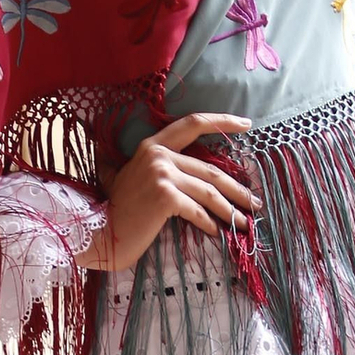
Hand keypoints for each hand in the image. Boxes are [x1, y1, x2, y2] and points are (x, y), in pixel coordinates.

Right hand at [77, 112, 259, 273]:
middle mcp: (158, 156)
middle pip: (211, 170)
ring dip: (231, 210)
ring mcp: (162, 175)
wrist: (99, 232)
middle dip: (237, 189)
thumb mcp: (127, 177)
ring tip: (244, 223)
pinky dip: (210, 224)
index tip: (246, 124)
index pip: (193, 124)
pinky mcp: (165, 197)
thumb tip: (170, 166)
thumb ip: (146, 166)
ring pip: (209, 192)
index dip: (222, 121)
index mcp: (152, 146)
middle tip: (255, 202)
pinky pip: (197, 212)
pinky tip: (217, 233)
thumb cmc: (114, 208)